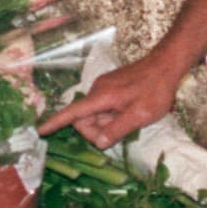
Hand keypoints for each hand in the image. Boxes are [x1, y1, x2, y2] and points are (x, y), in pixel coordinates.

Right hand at [38, 52, 183, 148]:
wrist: (166, 64)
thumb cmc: (155, 90)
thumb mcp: (139, 115)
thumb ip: (117, 129)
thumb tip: (97, 143)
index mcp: (101, 96)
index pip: (72, 113)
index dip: (56, 122)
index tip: (40, 131)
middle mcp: (98, 90)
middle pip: (84, 117)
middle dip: (95, 130)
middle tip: (120, 133)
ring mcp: (104, 87)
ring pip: (95, 113)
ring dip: (106, 123)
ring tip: (131, 120)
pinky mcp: (111, 86)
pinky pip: (103, 106)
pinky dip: (111, 115)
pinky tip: (129, 114)